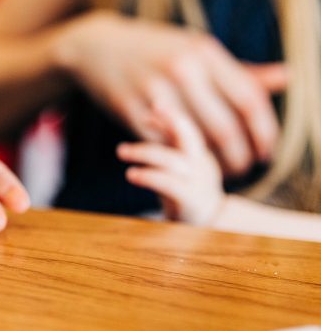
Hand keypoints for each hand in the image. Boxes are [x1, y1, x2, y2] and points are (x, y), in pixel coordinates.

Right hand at [55, 11, 287, 176]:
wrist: (96, 45)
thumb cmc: (156, 49)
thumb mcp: (196, 49)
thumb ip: (241, 71)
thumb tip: (287, 77)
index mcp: (204, 51)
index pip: (249, 100)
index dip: (265, 132)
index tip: (268, 151)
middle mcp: (182, 68)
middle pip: (227, 129)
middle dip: (242, 157)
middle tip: (245, 167)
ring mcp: (154, 89)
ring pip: (197, 143)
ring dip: (214, 164)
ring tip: (221, 169)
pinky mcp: (131, 109)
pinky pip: (165, 147)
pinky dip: (181, 161)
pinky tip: (188, 162)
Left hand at [117, 103, 224, 225]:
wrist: (209, 225)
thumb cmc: (187, 189)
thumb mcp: (180, 165)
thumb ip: (168, 143)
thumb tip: (149, 116)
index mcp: (199, 152)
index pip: (186, 128)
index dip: (170, 115)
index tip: (154, 105)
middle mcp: (201, 164)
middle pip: (189, 136)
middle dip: (171, 121)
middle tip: (146, 115)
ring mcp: (197, 182)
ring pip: (171, 160)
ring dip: (144, 152)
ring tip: (121, 151)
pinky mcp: (188, 200)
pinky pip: (167, 183)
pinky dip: (147, 176)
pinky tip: (131, 174)